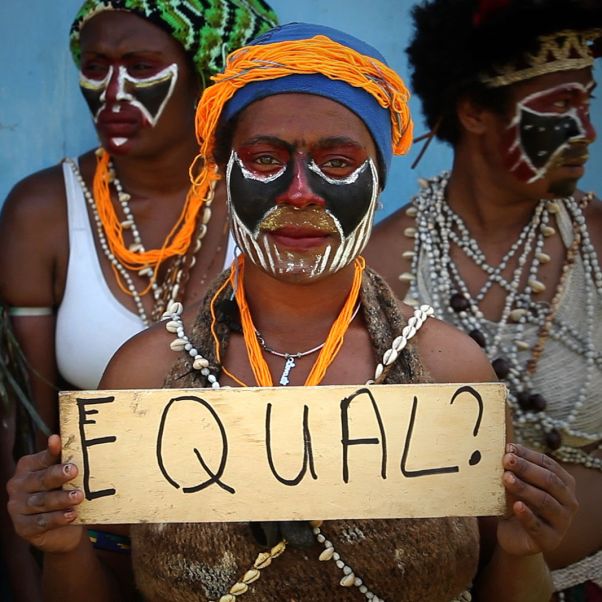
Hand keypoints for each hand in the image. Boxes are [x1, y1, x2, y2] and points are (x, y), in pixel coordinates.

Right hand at [6, 434, 84, 552]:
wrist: (61, 529)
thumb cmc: (62, 491)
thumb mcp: (64, 474)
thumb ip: (63, 458)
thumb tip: (59, 438)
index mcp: (27, 467)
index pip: (42, 458)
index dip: (51, 451)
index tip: (58, 442)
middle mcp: (18, 485)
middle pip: (41, 480)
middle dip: (58, 475)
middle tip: (74, 471)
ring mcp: (17, 507)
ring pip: (42, 501)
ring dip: (61, 499)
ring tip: (78, 496)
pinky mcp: (22, 527)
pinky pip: (41, 522)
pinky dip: (57, 518)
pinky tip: (71, 515)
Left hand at [497, 443, 577, 555]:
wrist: (514, 536)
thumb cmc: (517, 502)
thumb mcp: (517, 484)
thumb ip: (516, 469)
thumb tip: (509, 447)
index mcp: (564, 484)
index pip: (548, 464)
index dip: (528, 455)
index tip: (509, 448)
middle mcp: (569, 502)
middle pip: (549, 481)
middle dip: (526, 469)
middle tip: (507, 460)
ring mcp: (562, 523)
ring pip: (545, 502)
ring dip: (525, 488)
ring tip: (506, 478)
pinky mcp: (550, 540)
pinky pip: (538, 526)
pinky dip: (527, 515)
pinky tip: (517, 506)